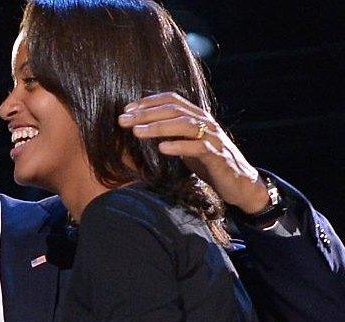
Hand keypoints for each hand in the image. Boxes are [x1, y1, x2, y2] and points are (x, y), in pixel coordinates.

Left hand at [118, 92, 269, 214]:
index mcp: (197, 117)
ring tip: (136, 132)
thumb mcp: (185, 144)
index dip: (148, 102)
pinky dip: (179, 146)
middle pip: (174, 110)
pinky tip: (162, 148)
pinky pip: (198, 147)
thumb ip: (169, 133)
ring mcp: (212, 137)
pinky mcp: (217, 155)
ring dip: (158, 126)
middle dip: (146, 114)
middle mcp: (205, 122)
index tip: (126, 110)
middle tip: (123, 120)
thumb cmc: (208, 162)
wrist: (239, 182)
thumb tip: (141, 126)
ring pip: (184, 125)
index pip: (172, 100)